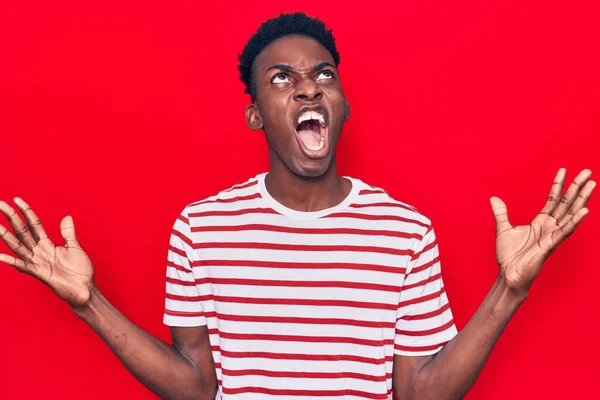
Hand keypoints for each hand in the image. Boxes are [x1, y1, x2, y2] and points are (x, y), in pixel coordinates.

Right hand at [0, 198, 94, 307]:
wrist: (85, 289)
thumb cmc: (80, 271)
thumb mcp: (75, 248)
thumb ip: (68, 233)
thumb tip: (67, 216)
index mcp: (47, 244)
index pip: (34, 224)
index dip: (26, 212)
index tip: (16, 199)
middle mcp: (39, 252)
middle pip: (22, 231)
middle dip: (11, 218)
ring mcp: (38, 262)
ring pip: (19, 247)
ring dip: (6, 236)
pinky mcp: (40, 274)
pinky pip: (24, 267)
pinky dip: (12, 261)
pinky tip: (1, 256)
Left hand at [490, 168, 594, 293]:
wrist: (509, 274)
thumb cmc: (509, 256)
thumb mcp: (503, 229)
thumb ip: (501, 213)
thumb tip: (494, 198)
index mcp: (540, 222)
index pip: (552, 199)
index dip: (558, 185)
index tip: (563, 170)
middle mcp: (549, 227)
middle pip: (566, 203)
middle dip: (577, 187)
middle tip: (587, 171)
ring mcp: (552, 235)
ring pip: (570, 213)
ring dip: (581, 199)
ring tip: (592, 184)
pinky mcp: (550, 245)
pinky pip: (565, 231)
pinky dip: (575, 220)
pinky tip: (585, 210)